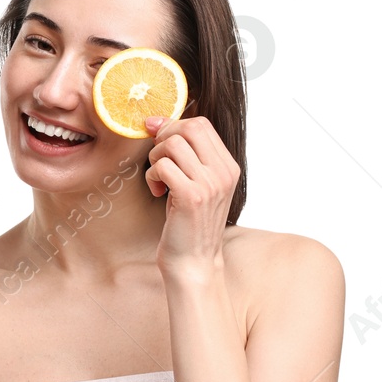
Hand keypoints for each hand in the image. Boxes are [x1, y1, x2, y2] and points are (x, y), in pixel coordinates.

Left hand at [144, 115, 238, 278]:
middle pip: (189, 127)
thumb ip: (183, 154)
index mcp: (228, 166)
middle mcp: (224, 172)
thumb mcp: (193, 183)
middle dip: (164, 139)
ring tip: (159, 180)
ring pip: (172, 144)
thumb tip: (155, 121)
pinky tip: (158, 192)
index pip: (201, 124)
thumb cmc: (188, 222)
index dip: (174, 127)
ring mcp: (210, 184)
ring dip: (155, 159)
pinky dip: (152, 176)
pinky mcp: (192, 197)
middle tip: (158, 161)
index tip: (160, 144)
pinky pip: (163, 166)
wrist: (193, 261)